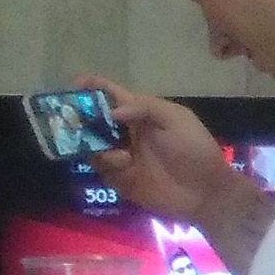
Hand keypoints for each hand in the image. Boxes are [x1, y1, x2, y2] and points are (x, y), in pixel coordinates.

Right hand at [90, 85, 238, 230]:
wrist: (206, 191)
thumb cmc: (195, 150)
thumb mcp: (177, 120)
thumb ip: (145, 107)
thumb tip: (112, 111)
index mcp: (142, 114)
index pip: (114, 96)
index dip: (95, 88)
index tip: (76, 83)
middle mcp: (127, 133)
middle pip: (94, 120)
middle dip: (80, 117)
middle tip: (68, 117)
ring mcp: (121, 155)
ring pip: (92, 143)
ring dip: (94, 142)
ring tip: (113, 144)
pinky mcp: (120, 178)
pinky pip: (101, 166)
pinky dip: (107, 162)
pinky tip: (125, 162)